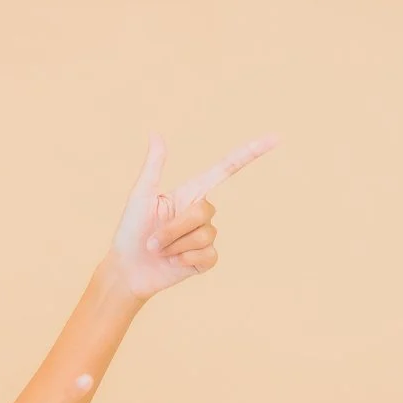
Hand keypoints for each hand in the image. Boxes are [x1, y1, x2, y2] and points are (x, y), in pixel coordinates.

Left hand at [107, 132, 278, 300]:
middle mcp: (202, 212)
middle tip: (152, 241)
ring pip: (204, 235)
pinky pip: (207, 255)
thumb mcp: (141, 196)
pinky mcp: (206, 259)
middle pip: (204, 211)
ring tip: (158, 251)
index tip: (275, 138)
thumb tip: (155, 133)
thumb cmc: (130, 231)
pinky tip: (173, 263)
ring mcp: (206, 236)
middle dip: (173, 229)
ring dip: (174, 245)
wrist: (127, 269)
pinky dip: (185, 260)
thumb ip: (153, 166)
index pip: (226, 169)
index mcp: (190, 193)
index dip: (250, 153)